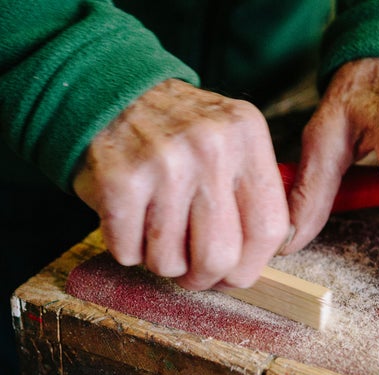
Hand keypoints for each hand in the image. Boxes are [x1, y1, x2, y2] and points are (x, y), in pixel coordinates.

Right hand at [74, 79, 289, 290]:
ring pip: (170, 262)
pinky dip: (127, 250)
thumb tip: (255, 260)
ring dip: (161, 262)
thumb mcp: (230, 138)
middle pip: (221, 256)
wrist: (108, 93)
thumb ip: (252, 190)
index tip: (236, 274)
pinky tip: (130, 222)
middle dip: (204, 278)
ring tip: (157, 235)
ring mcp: (165, 163)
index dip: (251, 266)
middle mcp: (211, 147)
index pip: (269, 228)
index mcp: (247, 136)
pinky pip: (129, 252)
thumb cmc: (176, 131)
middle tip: (192, 272)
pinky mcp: (120, 181)